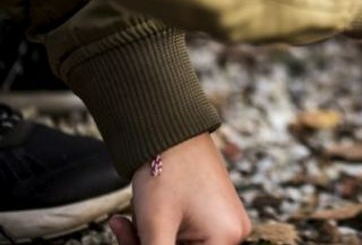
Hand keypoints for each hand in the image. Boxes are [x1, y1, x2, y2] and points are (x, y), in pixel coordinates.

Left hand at [108, 133, 249, 244]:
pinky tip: (135, 221)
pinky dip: (160, 236)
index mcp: (226, 238)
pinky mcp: (216, 216)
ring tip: (125, 223)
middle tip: (122, 232)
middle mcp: (234, 233)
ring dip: (150, 244)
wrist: (172, 132)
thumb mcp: (154, 228)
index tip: (139, 243)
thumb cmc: (165, 175)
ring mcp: (226, 224)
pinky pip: (186, 239)